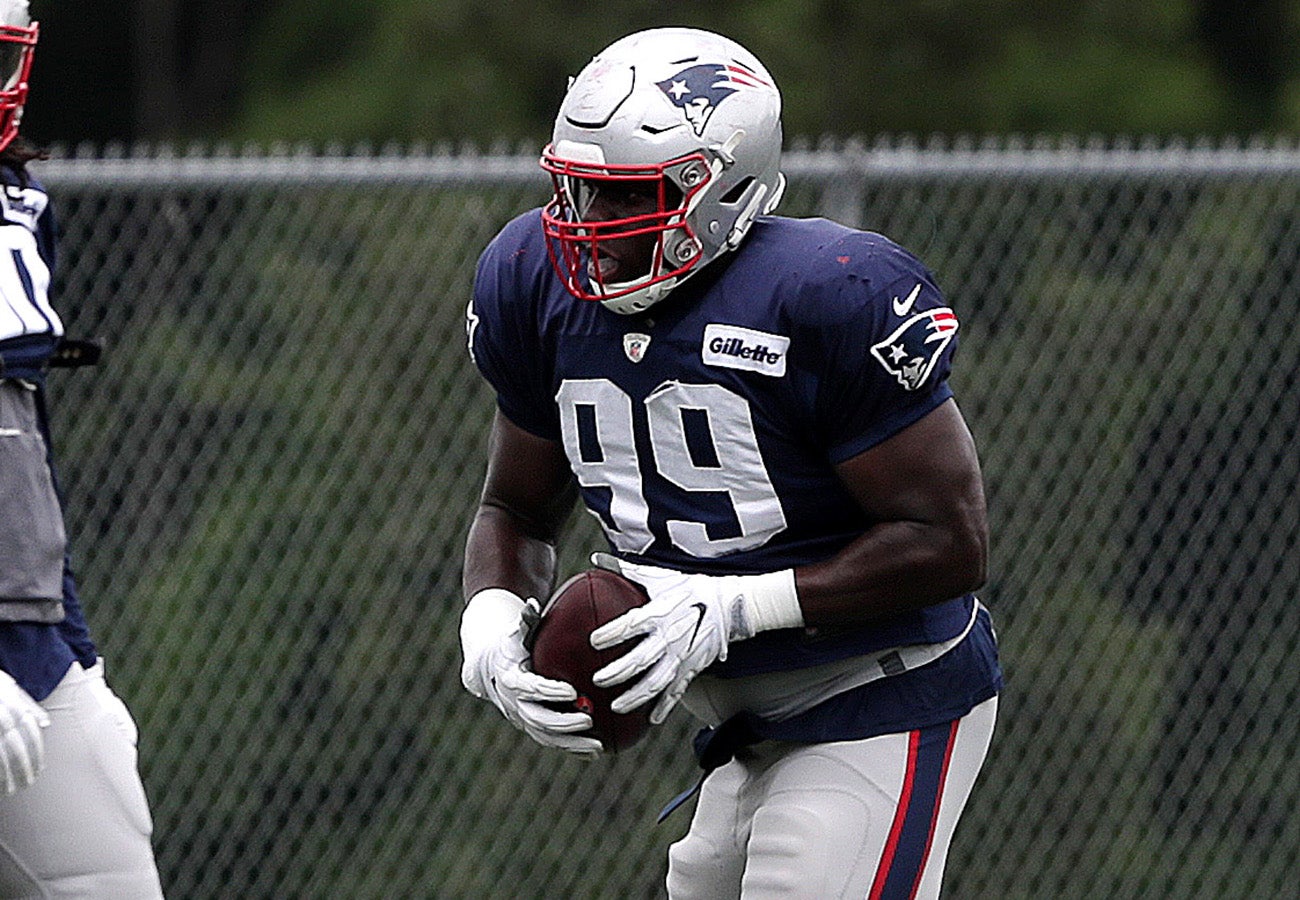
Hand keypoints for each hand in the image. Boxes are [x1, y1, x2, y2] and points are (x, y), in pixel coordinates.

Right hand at [0, 668, 48, 794]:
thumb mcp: (9, 688)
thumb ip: (27, 706)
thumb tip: (46, 724)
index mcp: (14, 707)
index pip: (31, 735)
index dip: (36, 754)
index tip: (39, 769)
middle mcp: (4, 716)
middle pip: (19, 748)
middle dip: (25, 768)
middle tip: (29, 783)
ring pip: (3, 755)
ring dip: (9, 775)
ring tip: (13, 789)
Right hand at [460, 588, 602, 756]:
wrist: (490, 667)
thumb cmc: (511, 644)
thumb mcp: (515, 632)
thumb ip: (525, 621)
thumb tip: (531, 604)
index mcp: (510, 678)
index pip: (529, 687)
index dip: (548, 691)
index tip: (571, 691)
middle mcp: (513, 703)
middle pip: (537, 718)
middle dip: (563, 722)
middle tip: (589, 719)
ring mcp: (521, 718)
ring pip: (545, 736)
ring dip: (570, 743)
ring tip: (597, 745)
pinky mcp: (531, 727)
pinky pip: (550, 742)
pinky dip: (570, 748)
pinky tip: (594, 751)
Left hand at [588, 553, 799, 724]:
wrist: (732, 604)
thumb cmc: (692, 588)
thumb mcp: (660, 576)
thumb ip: (626, 569)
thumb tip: (597, 558)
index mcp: (659, 613)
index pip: (631, 625)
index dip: (611, 633)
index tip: (593, 641)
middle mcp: (669, 637)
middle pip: (640, 659)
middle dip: (618, 672)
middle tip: (598, 679)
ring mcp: (682, 656)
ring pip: (656, 682)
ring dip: (635, 696)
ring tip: (616, 705)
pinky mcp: (693, 668)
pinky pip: (676, 692)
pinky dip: (664, 707)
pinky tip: (650, 719)